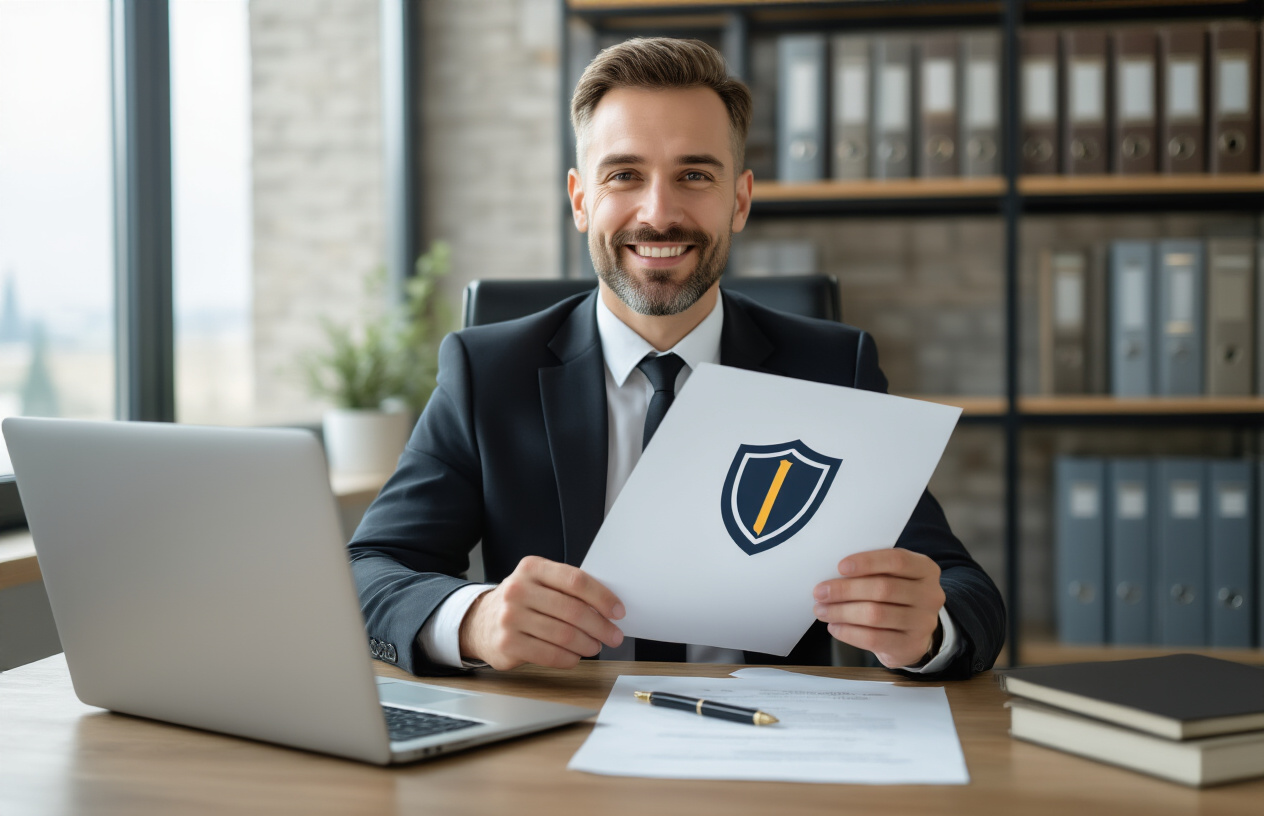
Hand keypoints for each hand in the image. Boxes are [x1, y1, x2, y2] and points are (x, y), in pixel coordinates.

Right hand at [458, 555, 624, 670]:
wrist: (480, 621)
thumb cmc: (522, 602)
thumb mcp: (538, 582)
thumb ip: (567, 588)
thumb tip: (608, 606)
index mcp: (531, 568)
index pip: (575, 580)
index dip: (602, 597)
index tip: (618, 611)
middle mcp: (518, 590)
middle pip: (572, 610)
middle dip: (601, 626)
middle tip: (614, 635)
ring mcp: (510, 618)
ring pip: (564, 635)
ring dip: (587, 644)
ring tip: (595, 646)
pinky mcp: (507, 645)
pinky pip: (549, 655)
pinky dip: (569, 658)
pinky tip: (575, 656)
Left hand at [812, 548, 944, 669]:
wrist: (912, 632)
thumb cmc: (895, 597)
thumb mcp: (892, 576)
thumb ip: (872, 571)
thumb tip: (832, 574)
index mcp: (925, 569)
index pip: (897, 561)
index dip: (867, 562)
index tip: (840, 566)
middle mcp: (930, 595)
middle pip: (883, 589)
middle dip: (845, 590)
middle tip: (820, 592)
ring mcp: (923, 623)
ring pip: (875, 614)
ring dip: (842, 612)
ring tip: (822, 610)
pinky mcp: (911, 645)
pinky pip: (874, 639)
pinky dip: (849, 632)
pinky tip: (835, 627)